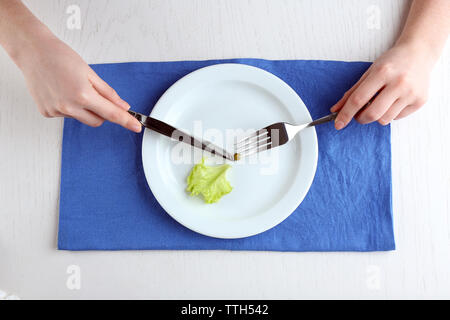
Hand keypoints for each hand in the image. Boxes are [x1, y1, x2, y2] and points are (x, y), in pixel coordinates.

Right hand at [15, 34, 141, 131]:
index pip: (111, 114)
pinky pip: (67, 115)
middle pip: (98, 121)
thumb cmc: (60, 56)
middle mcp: (69, 106)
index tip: (137, 127)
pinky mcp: (47, 112)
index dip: (126, 121)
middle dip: (102, 112)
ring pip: (82, 118)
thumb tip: (122, 106)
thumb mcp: (90, 73)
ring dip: (84, 108)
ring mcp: (56, 111)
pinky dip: (69, 107)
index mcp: (83, 95)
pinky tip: (61, 91)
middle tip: (96, 95)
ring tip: (72, 87)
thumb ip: (108, 93)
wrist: (33, 51)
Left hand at [330, 42, 434, 128]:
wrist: (419, 53)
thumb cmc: (391, 63)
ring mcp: (411, 93)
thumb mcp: (369, 72)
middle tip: (359, 115)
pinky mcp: (420, 101)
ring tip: (379, 103)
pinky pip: (397, 118)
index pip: (358, 99)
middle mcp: (398, 83)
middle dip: (360, 118)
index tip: (338, 124)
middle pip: (372, 114)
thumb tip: (335, 110)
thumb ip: (352, 92)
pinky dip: (390, 113)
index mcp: (382, 72)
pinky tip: (394, 101)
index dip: (346, 114)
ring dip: (376, 116)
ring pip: (384, 119)